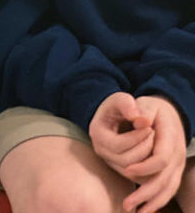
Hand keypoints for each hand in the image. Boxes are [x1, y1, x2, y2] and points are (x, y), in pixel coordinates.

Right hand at [89, 92, 153, 176]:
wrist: (118, 116)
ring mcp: (111, 162)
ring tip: (154, 140)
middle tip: (154, 133)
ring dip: (149, 157)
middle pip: (126, 161)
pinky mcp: (122, 169)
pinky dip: (150, 167)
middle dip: (144, 147)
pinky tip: (154, 150)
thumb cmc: (119, 107)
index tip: (149, 126)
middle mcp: (101, 151)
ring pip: (133, 172)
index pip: (118, 145)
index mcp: (97, 135)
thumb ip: (127, 104)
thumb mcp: (120, 99)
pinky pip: (139, 177)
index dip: (136, 137)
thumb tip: (142, 120)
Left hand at [122, 95, 186, 212]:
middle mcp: (177, 153)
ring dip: (151, 202)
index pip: (161, 158)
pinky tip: (145, 210)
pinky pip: (169, 189)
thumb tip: (138, 120)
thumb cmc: (151, 108)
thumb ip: (139, 109)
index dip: (145, 166)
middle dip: (145, 193)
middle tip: (126, 202)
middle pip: (164, 179)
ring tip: (132, 210)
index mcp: (170, 136)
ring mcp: (177, 164)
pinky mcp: (173, 171)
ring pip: (168, 188)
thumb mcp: (144, 102)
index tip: (126, 170)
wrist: (167, 111)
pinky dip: (158, 201)